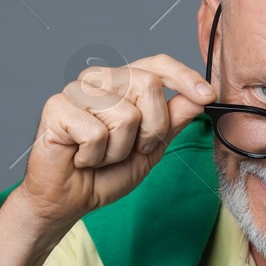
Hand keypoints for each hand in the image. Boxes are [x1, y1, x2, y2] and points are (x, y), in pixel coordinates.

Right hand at [16, 54, 216, 226]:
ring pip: (125, 113)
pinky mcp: (56, 107)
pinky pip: (96, 133)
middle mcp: (99, 80)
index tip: (208, 96)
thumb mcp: (151, 149)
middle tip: (131, 150)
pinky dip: (94, 156)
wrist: (68, 200)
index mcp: (122, 83)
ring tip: (100, 156)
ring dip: (119, 150)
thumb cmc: (105, 174)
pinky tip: (80, 158)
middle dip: (151, 129)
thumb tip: (200, 98)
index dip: (185, 77)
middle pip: (148, 85)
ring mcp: (76, 90)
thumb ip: (173, 121)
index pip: (157, 65)